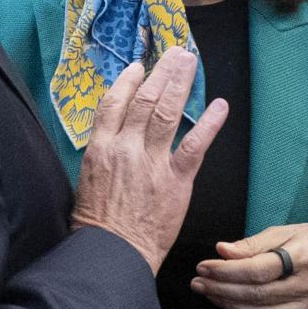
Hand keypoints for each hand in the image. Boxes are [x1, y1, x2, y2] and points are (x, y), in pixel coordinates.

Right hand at [71, 47, 228, 274]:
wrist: (112, 255)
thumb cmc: (96, 226)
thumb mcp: (87, 182)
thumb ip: (104, 156)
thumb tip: (114, 138)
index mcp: (100, 148)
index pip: (113, 103)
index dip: (127, 82)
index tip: (138, 67)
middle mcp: (125, 148)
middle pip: (145, 100)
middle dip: (161, 73)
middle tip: (175, 53)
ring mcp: (151, 162)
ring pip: (167, 113)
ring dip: (180, 84)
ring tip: (190, 63)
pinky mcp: (176, 180)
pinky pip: (195, 145)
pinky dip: (209, 123)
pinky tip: (219, 106)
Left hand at [191, 223, 307, 308]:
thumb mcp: (286, 232)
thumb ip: (253, 244)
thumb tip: (221, 251)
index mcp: (305, 255)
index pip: (259, 270)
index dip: (227, 271)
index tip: (204, 267)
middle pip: (258, 295)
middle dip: (222, 291)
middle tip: (199, 283)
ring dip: (231, 308)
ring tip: (212, 295)